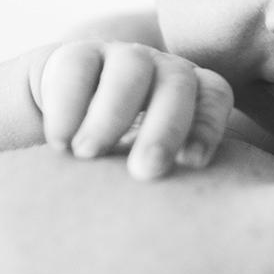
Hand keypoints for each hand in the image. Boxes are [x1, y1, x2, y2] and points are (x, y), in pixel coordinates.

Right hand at [27, 41, 232, 179]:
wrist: (58, 120)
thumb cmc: (119, 155)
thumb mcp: (147, 162)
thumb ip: (173, 174)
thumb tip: (186, 219)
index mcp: (192, 92)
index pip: (214, 95)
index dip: (208, 124)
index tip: (191, 163)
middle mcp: (161, 69)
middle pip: (178, 83)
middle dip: (165, 127)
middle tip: (145, 170)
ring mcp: (121, 57)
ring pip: (131, 68)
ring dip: (112, 113)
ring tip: (89, 154)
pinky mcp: (76, 55)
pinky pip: (78, 67)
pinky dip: (69, 105)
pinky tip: (60, 142)